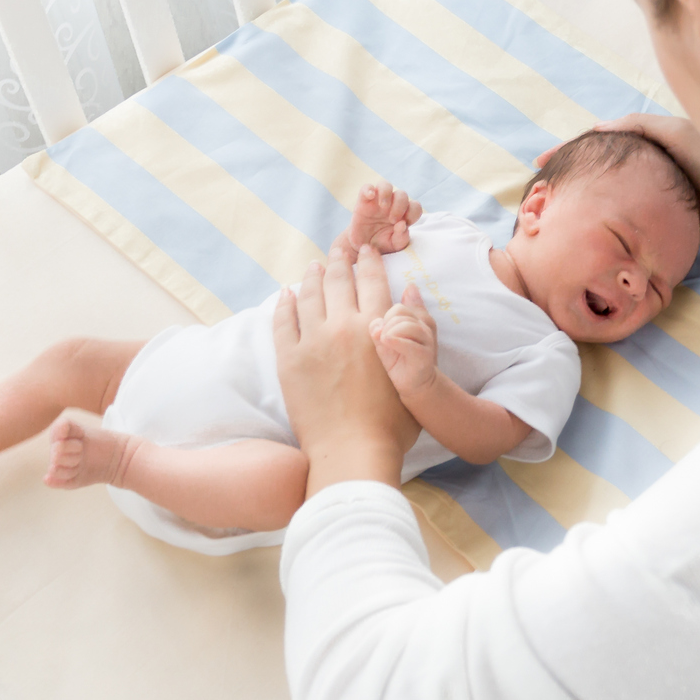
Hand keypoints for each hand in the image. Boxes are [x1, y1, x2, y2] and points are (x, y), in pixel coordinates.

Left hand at [274, 245, 418, 491]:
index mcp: (377, 327)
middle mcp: (343, 326)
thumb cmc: (392, 423)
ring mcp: (312, 341)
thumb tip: (411, 295)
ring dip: (312, 276)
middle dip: (339, 259)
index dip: (369, 261)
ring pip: (309, 295)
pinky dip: (285, 303)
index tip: (365, 249)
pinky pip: (283, 321)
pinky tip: (286, 294)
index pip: (372, 281)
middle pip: (339, 280)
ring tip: (314, 266)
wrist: (352, 450)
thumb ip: (416, 333)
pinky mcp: (289, 360)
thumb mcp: (415, 372)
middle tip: (339, 248)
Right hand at [335, 183, 421, 258]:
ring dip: (387, 194)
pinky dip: (368, 189)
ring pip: (386, 185)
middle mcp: (392, 205)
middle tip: (392, 220)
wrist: (362, 246)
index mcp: (403, 215)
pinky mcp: (364, 200)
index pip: (415, 206)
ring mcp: (378, 201)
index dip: (413, 212)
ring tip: (383, 207)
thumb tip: (403, 224)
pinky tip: (370, 196)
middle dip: (400, 206)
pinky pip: (367, 187)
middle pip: (402, 194)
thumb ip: (401, 238)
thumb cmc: (381, 244)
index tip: (405, 223)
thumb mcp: (393, 245)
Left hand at [371, 285, 439, 398]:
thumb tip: (407, 288)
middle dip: (387, 325)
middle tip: (385, 341)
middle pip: (400, 312)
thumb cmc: (399, 359)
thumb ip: (391, 317)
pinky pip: (407, 342)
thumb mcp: (390, 335)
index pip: (398, 307)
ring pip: (405, 325)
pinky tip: (387, 344)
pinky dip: (394, 342)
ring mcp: (426, 341)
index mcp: (415, 319)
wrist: (414, 385)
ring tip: (386, 344)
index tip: (384, 334)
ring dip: (390, 334)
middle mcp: (423, 327)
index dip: (387, 318)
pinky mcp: (424, 356)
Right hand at [538, 115, 699, 221]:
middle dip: (571, 181)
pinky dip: (614, 225)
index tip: (539, 163)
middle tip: (542, 195)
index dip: (567, 153)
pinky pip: (633, 220)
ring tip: (558, 214)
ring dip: (587, 205)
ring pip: (613, 199)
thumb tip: (595, 129)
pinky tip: (595, 233)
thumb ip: (635, 127)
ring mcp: (656, 193)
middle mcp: (646, 168)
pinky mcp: (670, 216)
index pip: (596, 146)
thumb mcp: (669, 131)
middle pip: (600, 174)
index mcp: (644, 144)